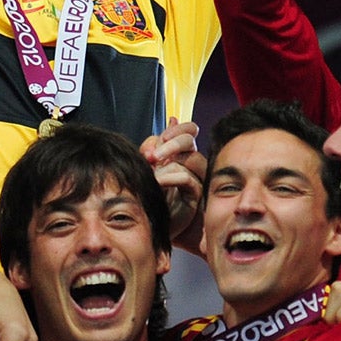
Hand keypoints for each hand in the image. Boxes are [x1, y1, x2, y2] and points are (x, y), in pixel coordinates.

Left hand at [139, 119, 205, 242]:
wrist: (147, 222)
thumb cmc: (146, 192)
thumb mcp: (146, 165)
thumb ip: (154, 145)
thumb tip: (172, 118)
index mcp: (178, 151)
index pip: (187, 130)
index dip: (177, 129)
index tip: (161, 138)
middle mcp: (188, 162)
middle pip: (190, 140)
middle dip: (172, 143)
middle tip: (153, 156)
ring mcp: (194, 177)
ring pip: (192, 158)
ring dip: (169, 162)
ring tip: (152, 172)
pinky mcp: (194, 195)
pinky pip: (188, 179)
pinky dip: (171, 177)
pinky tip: (158, 182)